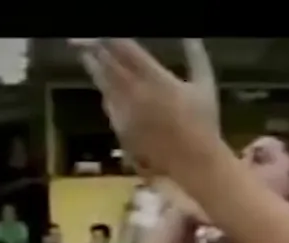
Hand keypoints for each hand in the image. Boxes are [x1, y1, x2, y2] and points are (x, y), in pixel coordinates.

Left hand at [78, 39, 222, 178]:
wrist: (194, 162)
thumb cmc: (204, 122)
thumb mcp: (205, 84)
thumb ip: (196, 56)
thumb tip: (192, 36)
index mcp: (156, 79)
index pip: (125, 49)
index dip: (110, 38)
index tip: (102, 33)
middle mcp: (136, 93)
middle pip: (107, 63)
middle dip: (94, 48)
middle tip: (83, 40)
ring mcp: (125, 112)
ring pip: (103, 84)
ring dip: (94, 67)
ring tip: (86, 56)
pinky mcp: (120, 129)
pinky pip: (108, 105)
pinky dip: (105, 93)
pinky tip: (105, 88)